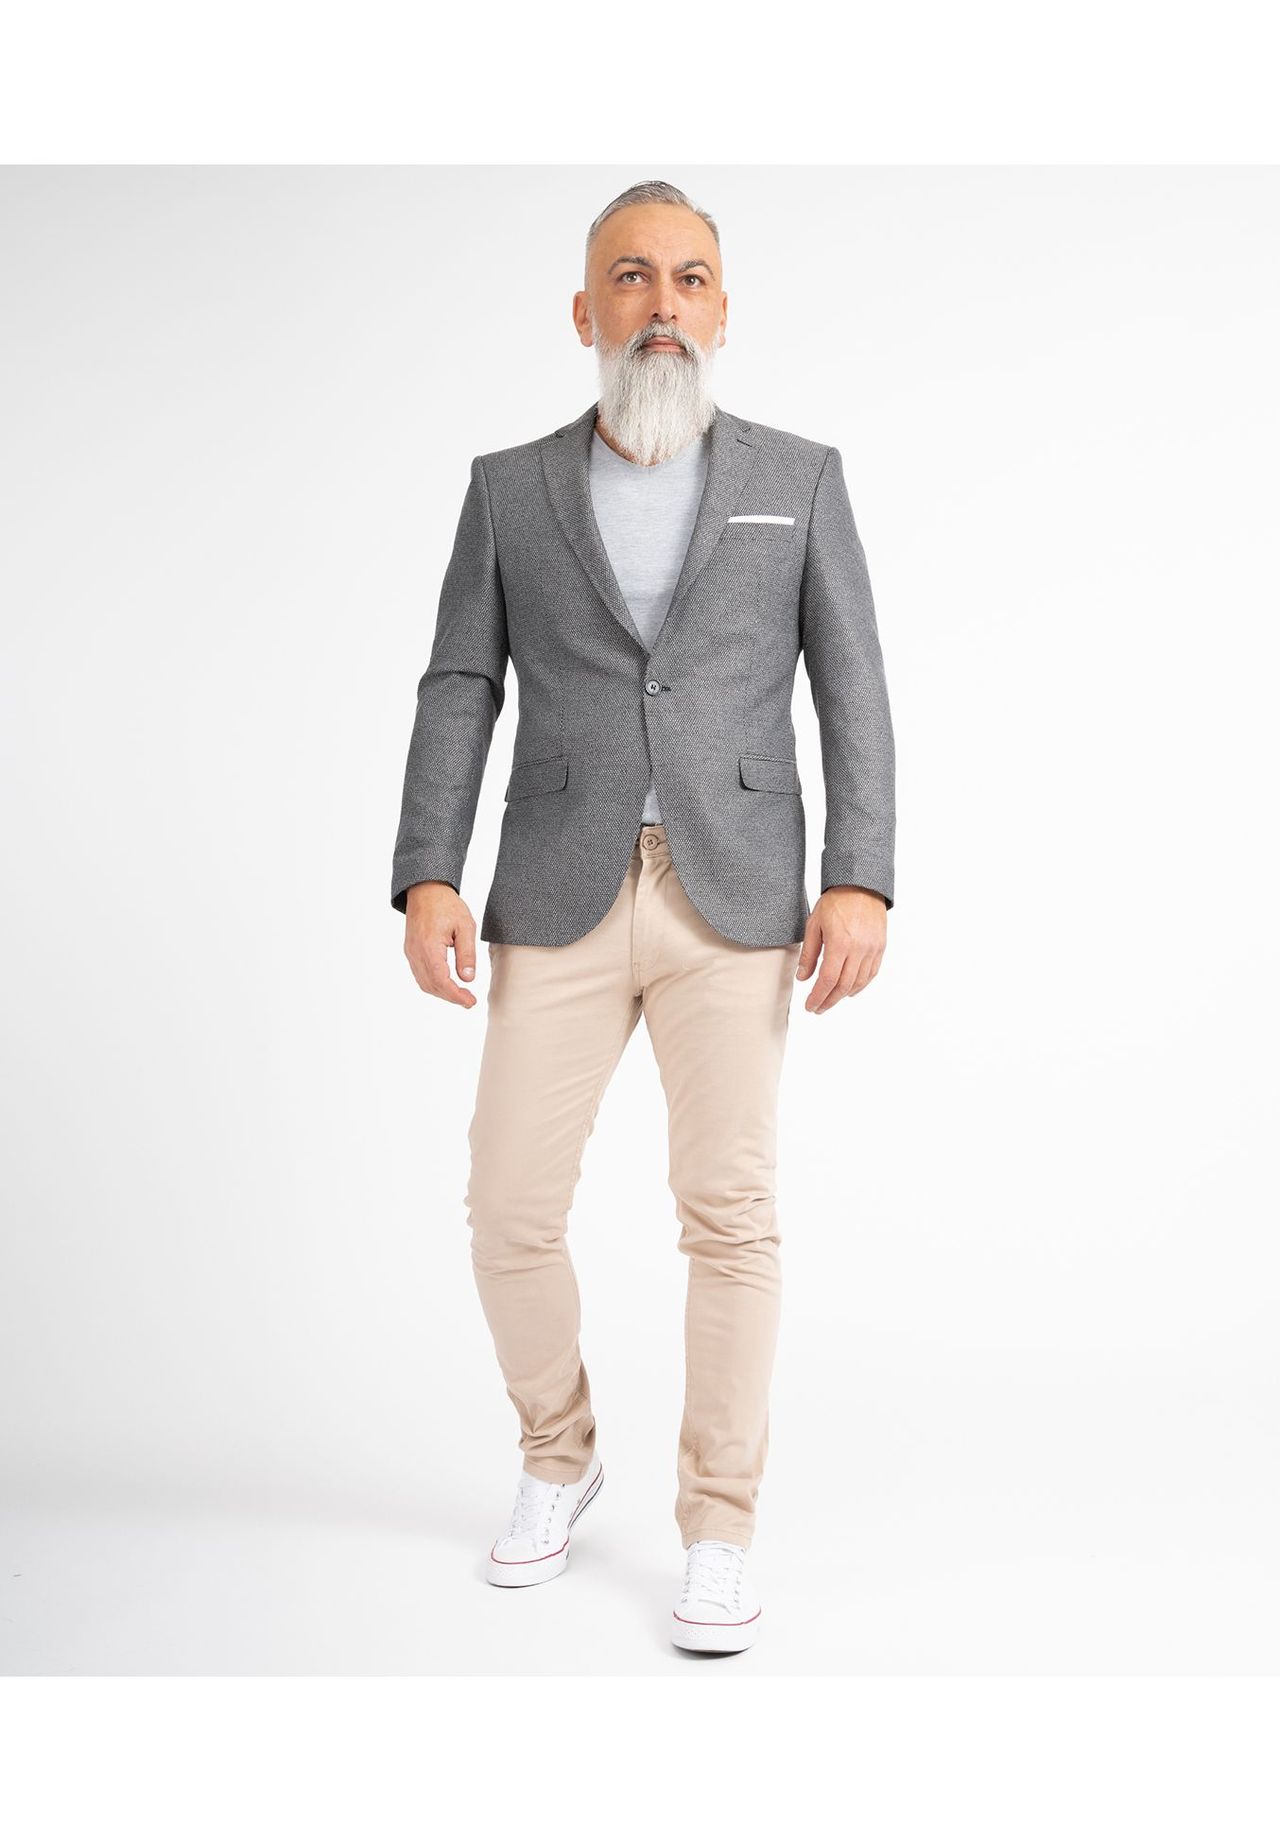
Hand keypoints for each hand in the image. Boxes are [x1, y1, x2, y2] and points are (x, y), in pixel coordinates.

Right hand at [403, 881, 479, 1007]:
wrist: (426, 890)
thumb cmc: (446, 905)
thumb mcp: (465, 926)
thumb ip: (467, 953)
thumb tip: (468, 979)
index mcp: (429, 946)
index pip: (441, 980)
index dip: (455, 995)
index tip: (470, 1001)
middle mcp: (416, 952)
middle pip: (431, 985)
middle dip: (450, 997)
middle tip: (469, 1001)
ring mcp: (411, 952)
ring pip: (424, 983)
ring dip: (442, 992)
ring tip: (461, 994)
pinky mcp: (410, 951)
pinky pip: (420, 974)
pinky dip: (434, 984)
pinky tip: (448, 983)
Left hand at [796, 886, 887, 1013]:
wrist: (861, 885)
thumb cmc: (835, 902)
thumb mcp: (814, 925)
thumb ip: (809, 954)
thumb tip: (802, 978)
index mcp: (840, 944)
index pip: (828, 980)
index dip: (818, 997)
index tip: (810, 1006)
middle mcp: (859, 949)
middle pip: (844, 986)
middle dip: (829, 1000)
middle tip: (818, 1008)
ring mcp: (872, 949)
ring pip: (859, 982)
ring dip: (844, 995)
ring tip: (830, 1000)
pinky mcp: (880, 947)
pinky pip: (871, 973)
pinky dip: (860, 985)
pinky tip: (850, 991)